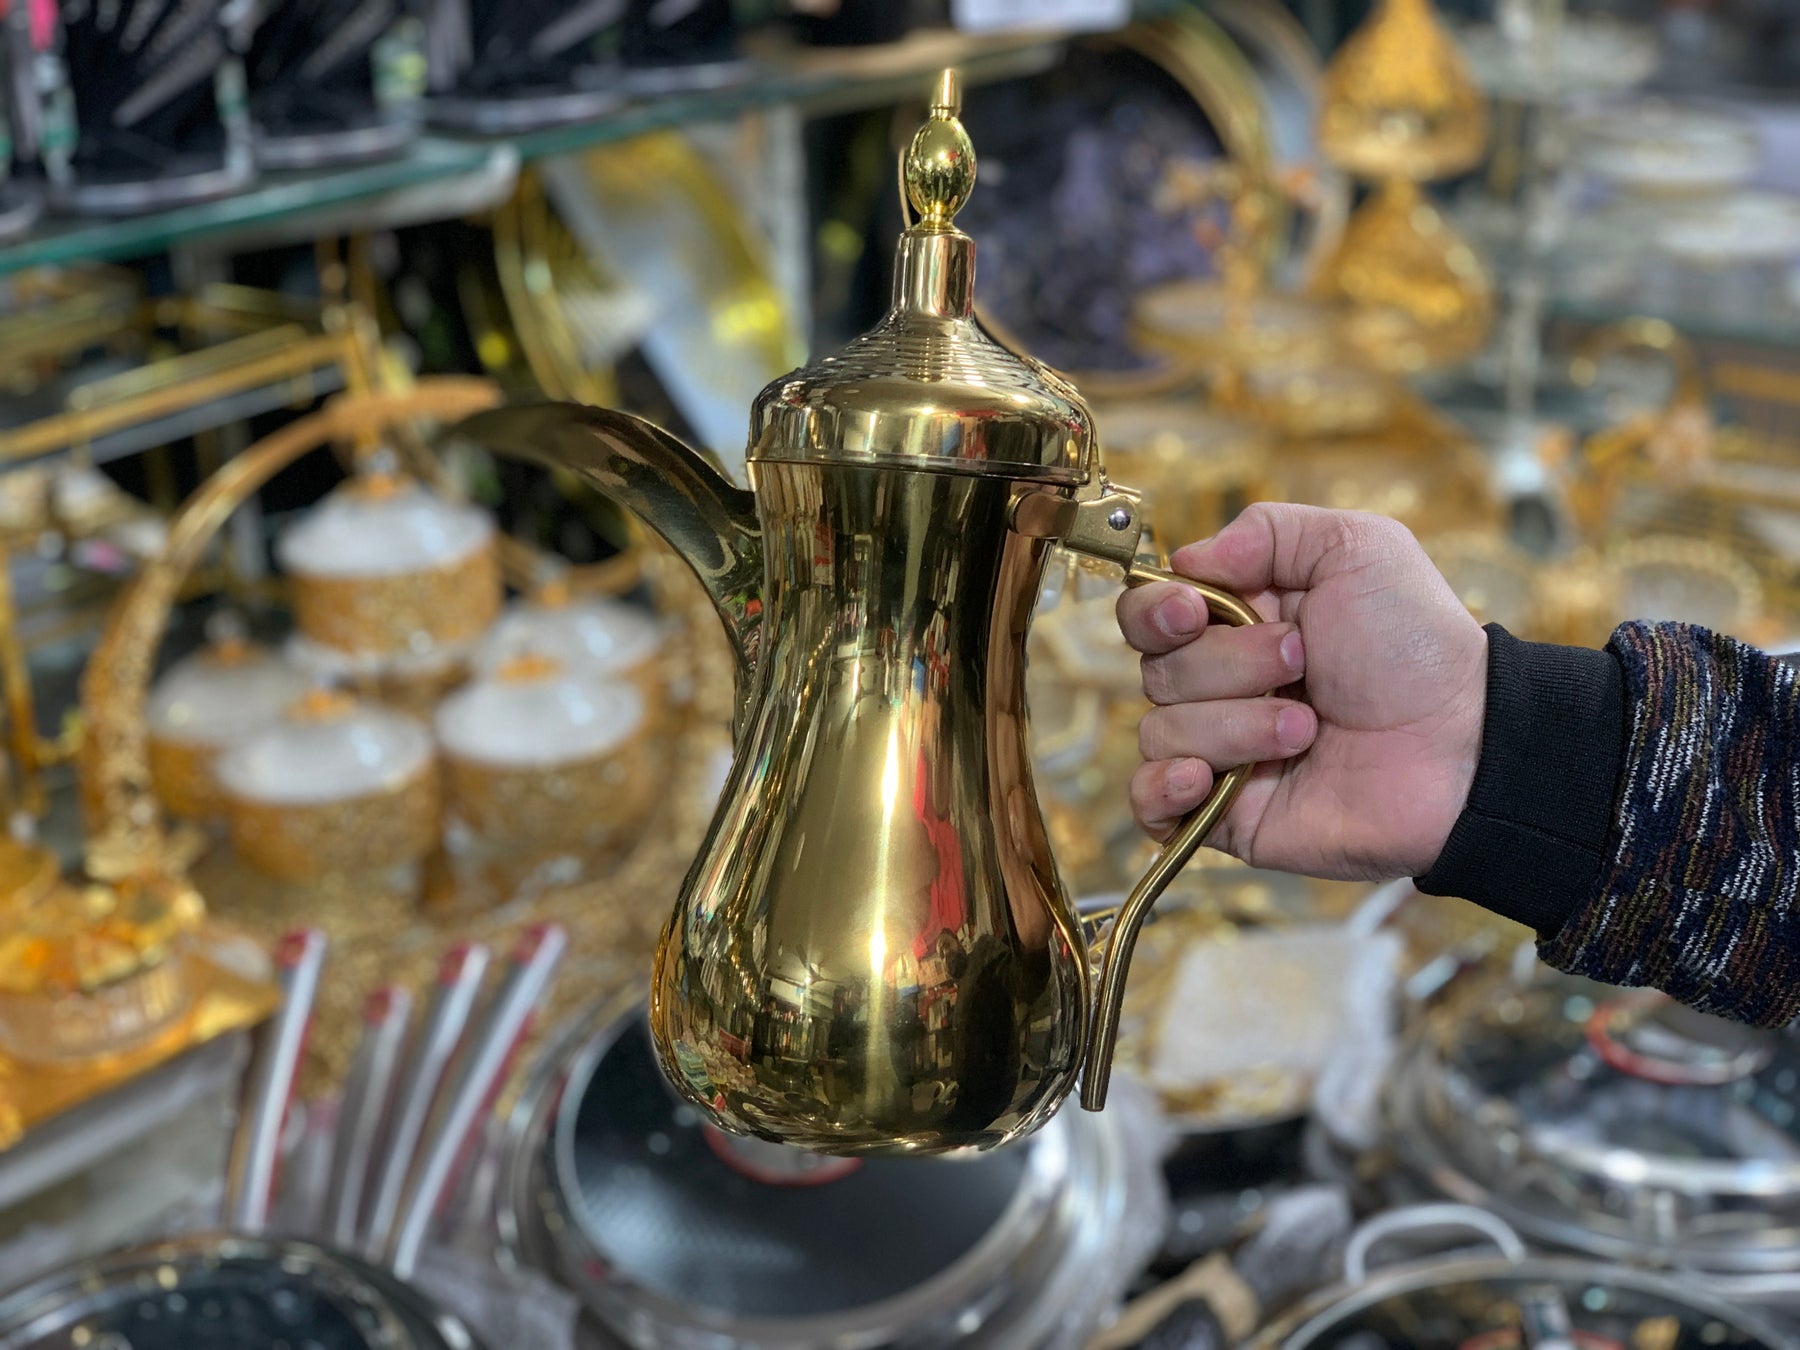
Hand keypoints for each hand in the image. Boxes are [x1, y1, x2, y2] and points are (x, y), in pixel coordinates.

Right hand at [1116, 503, 1487, 880]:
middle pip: (1157, 671)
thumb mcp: (1356, 548)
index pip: (1149, 613)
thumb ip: (1266, 530)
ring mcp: (1223, 750)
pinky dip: (1164, 789)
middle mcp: (1222, 685)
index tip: (1194, 611)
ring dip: (1236, 726)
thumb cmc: (1417, 646)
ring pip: (1163, 731)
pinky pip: (1151, 803)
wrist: (1462, 746)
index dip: (1158, 611)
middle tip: (1302, 662)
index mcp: (1239, 621)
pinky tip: (1206, 779)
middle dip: (1230, 664)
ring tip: (1308, 729)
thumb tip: (1186, 559)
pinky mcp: (1225, 813)